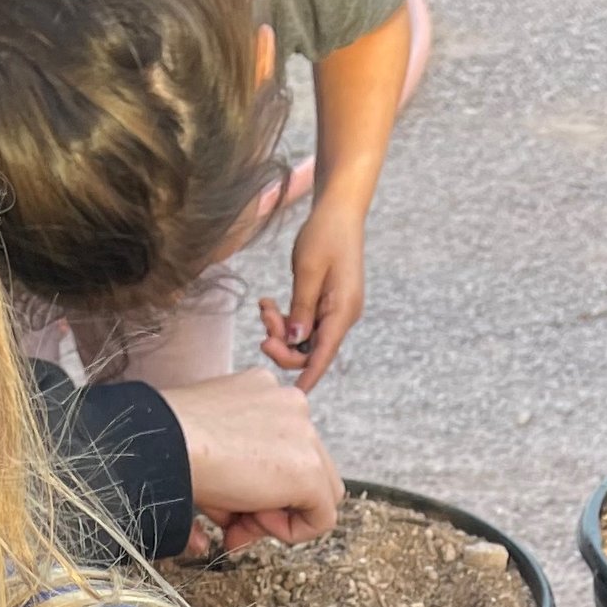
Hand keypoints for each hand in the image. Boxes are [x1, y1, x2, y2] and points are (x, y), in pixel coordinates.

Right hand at [163, 368, 342, 555]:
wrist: (164, 441)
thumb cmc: (168, 444)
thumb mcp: (207, 457)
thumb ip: (229, 487)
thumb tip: (233, 532)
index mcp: (265, 393)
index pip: (283, 448)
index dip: (259, 487)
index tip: (228, 507)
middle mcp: (291, 404)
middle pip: (305, 469)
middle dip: (272, 505)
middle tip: (234, 526)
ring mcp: (305, 432)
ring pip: (320, 491)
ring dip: (280, 517)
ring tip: (240, 521)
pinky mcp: (309, 466)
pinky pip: (323, 517)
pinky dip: (293, 532)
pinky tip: (255, 523)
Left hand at [258, 198, 367, 387]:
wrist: (338, 210)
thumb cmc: (325, 234)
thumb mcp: (309, 269)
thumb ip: (302, 308)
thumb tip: (296, 341)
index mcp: (343, 311)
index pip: (323, 354)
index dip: (307, 376)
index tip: (293, 396)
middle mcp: (342, 316)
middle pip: (309, 350)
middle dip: (282, 343)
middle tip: (263, 319)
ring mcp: (334, 312)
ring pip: (302, 338)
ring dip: (280, 328)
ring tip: (265, 305)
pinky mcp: (325, 305)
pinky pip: (303, 324)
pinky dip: (285, 318)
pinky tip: (269, 303)